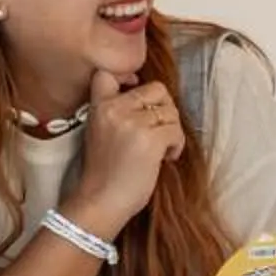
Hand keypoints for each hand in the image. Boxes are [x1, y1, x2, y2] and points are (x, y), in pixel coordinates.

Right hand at [66, 69, 183, 231]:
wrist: (100, 202)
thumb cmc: (104, 172)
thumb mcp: (100, 131)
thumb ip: (118, 111)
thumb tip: (152, 100)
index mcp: (99, 106)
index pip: (110, 73)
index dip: (130, 79)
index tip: (137, 96)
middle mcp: (115, 109)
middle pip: (157, 89)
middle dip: (164, 110)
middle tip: (158, 131)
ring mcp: (133, 123)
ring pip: (171, 111)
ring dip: (172, 130)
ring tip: (161, 149)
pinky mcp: (151, 140)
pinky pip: (176, 131)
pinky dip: (176, 145)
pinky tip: (165, 158)